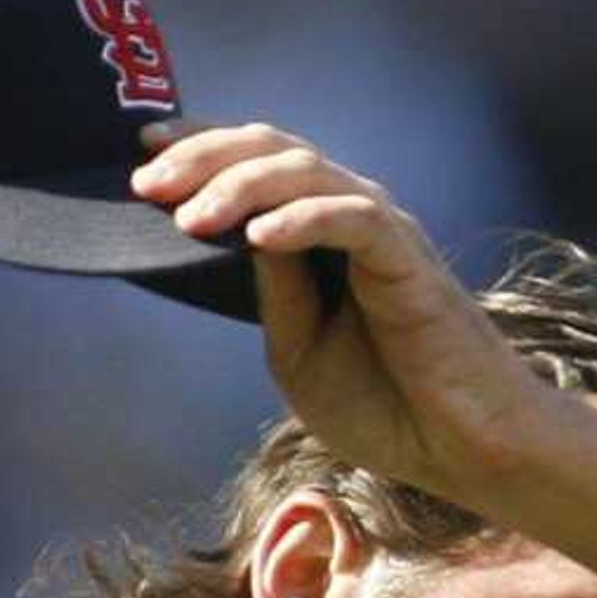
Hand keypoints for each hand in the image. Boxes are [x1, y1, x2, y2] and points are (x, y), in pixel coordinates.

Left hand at [131, 121, 535, 509]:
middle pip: (272, 149)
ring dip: (240, 187)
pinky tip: (257, 237)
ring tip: (192, 217)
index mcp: (319, 234)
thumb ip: (270, 294)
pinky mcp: (408, 257)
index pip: (255, 164)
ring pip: (306, 171)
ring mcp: (381, 230)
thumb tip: (232, 234)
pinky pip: (352, 217)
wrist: (456, 448)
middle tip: (148, 181)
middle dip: (203, 158)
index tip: (140, 155)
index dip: (199, 149)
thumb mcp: (298, 352)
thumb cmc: (385, 405)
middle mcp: (349, 215)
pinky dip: (302, 219)